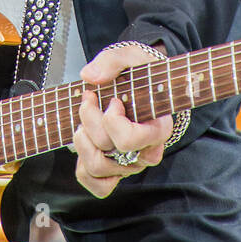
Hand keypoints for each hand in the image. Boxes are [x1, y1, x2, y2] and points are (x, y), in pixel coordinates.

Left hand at [72, 43, 174, 198]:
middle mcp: (145, 152)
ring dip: (82, 141)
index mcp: (158, 128)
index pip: (130, 140)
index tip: (113, 100)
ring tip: (83, 120)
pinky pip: (97, 184)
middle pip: (110, 150)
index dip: (112, 121)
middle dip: (90, 119)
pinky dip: (83, 167)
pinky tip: (85, 142)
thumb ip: (113, 60)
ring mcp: (130, 164)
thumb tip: (89, 76)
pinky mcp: (115, 170)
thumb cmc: (141, 74)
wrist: (140, 84)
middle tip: (90, 98)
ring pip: (98, 167)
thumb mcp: (132, 56)